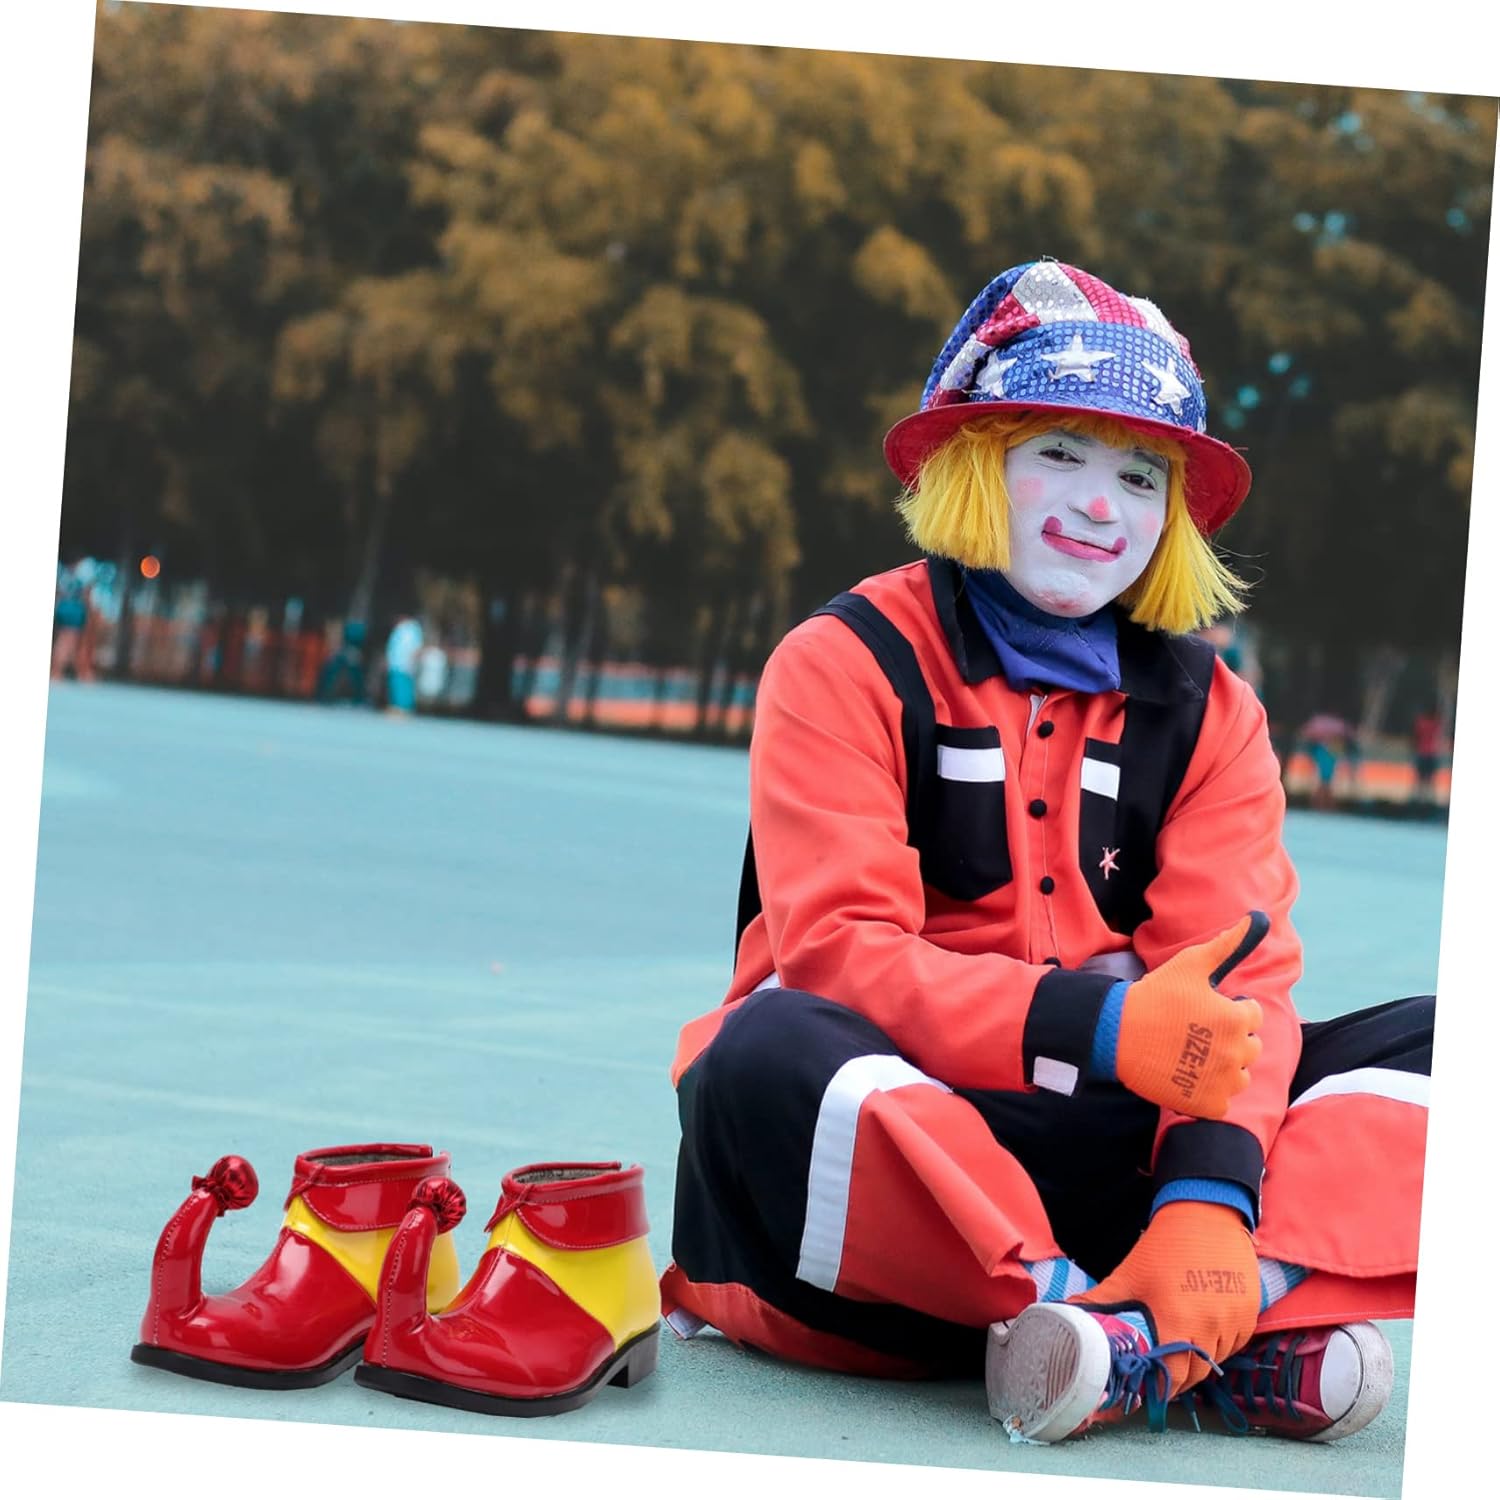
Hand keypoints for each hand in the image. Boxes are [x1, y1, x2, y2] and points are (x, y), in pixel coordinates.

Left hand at [1072, 1201, 1259, 1394]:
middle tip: (1156, 1377)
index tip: (1142, 1389)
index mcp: (1177, 1321)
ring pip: (1214, 1363)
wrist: (1205, 1215)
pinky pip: (1232, 1346)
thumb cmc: (1162, 1248)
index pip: (1170, 1377)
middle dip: (1174, 1381)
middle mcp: (1210, 1327)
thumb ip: (1099, 1302)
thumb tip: (1065, 1315)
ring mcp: (1234, 1323)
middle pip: (1193, 1376)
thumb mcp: (1128, 1276)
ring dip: (1195, 1365)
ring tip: (1175, 1356)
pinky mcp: (1249, 1316)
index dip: (1155, 1387)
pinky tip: (1198, 1336)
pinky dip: (1215, 1348)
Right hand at [1114, 913, 1266, 1118]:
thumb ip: (1228, 944)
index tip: (1200, 1010)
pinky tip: (1185, 1077)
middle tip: (1193, 1034)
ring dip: (1223, 1068)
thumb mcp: (1191, 964)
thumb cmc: (1155, 996)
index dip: (1227, 1010)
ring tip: (1190, 1056)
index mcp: (1236, 1018)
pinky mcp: (1207, 1104)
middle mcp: (1235, 1051)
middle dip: (1228, 1039)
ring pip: (1239, 1076)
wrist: (1116, 1034)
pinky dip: (1207, 1094)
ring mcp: (1221, 1081)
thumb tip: (1260, 917)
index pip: (1251, 1016)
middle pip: (1249, 1047)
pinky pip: (1221, 1102)